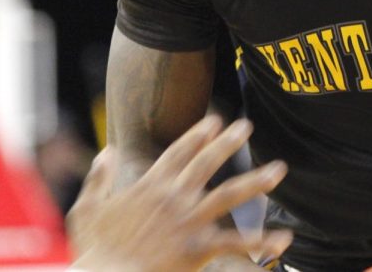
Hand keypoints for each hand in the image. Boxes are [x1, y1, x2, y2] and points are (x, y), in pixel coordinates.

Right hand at [67, 115, 291, 271]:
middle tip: (246, 126)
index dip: (197, 135)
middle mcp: (174, 197)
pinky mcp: (197, 249)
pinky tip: (284, 237)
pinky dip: (261, 241)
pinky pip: (235, 244)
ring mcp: (188, 222)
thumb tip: (107, 151)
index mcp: (151, 186)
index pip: (179, 152)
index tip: (214, 120)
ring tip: (279, 170)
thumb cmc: (93, 251)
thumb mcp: (87, 209)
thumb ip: (98, 178)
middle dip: (227, 142)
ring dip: (257, 181)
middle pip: (207, 162)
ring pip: (230, 195)